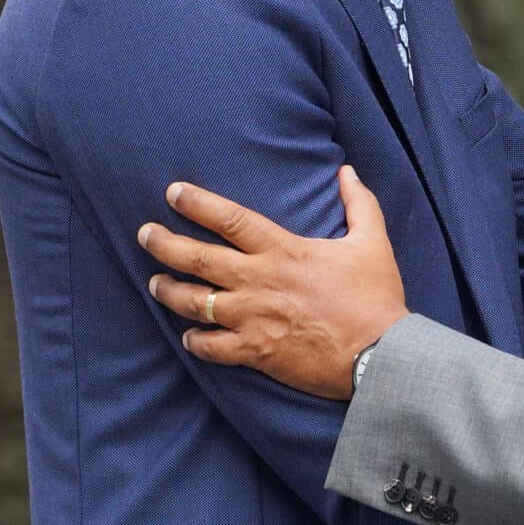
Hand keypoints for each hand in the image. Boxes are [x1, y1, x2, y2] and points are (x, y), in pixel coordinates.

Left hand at [137, 166, 406, 399]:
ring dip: (169, 290)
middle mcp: (258, 281)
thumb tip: (348, 171)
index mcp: (283, 250)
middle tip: (144, 234)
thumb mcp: (372, 241)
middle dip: (164, 244)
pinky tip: (188, 336)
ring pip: (193, 302)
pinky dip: (194, 340)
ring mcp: (251, 318)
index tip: (173, 193)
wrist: (379, 354)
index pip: (229, 219)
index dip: (197, 203)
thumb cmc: (375, 296)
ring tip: (155, 282)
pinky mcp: (254, 352)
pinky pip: (209, 347)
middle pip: (197, 258)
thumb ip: (358, 203)